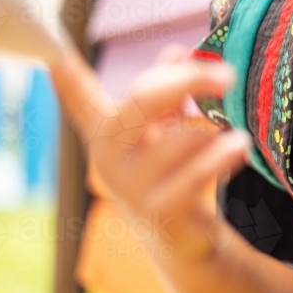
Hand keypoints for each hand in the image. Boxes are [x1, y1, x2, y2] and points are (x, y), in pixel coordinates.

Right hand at [50, 41, 249, 263]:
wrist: (183, 239)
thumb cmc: (173, 173)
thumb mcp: (167, 129)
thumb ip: (169, 90)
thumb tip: (177, 53)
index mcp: (107, 131)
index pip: (80, 97)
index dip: (66, 75)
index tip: (54, 53)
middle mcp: (108, 157)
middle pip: (142, 99)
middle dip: (188, 80)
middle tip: (226, 74)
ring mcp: (130, 186)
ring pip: (181, 137)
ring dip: (214, 133)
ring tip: (236, 139)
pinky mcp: (158, 211)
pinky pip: (196, 172)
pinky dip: (221, 156)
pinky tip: (239, 147)